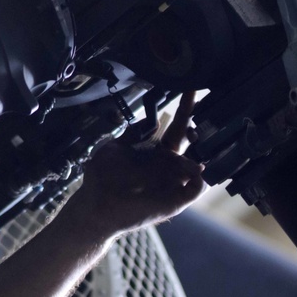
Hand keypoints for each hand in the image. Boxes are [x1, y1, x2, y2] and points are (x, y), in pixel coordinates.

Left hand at [69, 92, 205, 238]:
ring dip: (201, 153)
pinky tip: (199, 170)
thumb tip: (150, 119)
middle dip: (199, 128)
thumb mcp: (115, 148)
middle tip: (201, 114)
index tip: (191, 91)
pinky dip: (200, 180)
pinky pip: (195, 189)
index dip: (184, 111)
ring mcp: (173, 182)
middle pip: (191, 144)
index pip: (175, 128)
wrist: (95, 204)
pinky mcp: (174, 201)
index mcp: (156, 151)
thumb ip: (133, 134)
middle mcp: (168, 165)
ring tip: (197, 141)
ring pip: (196, 165)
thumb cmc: (103, 177)